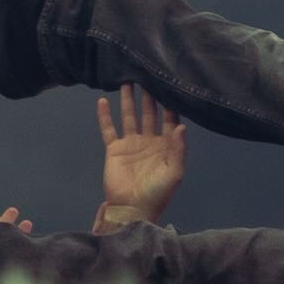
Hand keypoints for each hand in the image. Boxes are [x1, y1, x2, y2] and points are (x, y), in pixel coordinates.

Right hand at [99, 85, 186, 221]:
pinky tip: (102, 101)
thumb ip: (178, 149)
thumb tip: (181, 125)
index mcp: (166, 145)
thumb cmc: (157, 193)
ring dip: (128, 100)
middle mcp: (149, 140)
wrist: (132, 209)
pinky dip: (105, 116)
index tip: (168, 85)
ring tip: (127, 81)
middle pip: (149, 113)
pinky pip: (108, 129)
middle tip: (147, 75)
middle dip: (149, 96)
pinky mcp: (114, 148)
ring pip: (130, 116)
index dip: (169, 104)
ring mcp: (131, 143)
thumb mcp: (174, 173)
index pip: (169, 119)